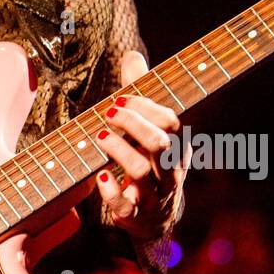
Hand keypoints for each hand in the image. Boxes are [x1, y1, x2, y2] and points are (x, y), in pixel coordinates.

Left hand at [94, 50, 188, 242]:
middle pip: (160, 144)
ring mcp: (153, 194)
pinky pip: (127, 206)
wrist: (156, 218)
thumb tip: (131, 55)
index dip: (146, 107)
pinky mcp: (135, 216)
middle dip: (134, 125)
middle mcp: (169, 169)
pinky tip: (100, 177)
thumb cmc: (149, 162)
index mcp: (174, 145)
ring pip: (143, 172)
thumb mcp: (148, 128)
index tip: (120, 96)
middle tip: (108, 113)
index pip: (169, 121)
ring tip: (98, 137)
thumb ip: (141, 93)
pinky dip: (112, 192)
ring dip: (119, 151)